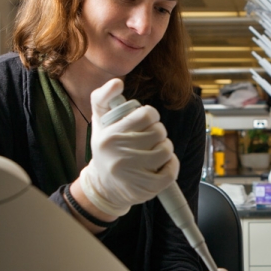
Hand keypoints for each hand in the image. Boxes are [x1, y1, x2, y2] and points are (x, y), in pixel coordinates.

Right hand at [79, 78, 179, 216]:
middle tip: (149, 139)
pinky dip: (171, 165)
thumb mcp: (99, 121)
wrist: (103, 186)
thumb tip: (117, 82)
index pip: (145, 115)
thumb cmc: (106, 148)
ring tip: (154, 151)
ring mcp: (132, 173)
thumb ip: (104, 97)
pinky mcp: (145, 188)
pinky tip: (163, 164)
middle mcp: (118, 154)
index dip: (151, 115)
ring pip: (166, 150)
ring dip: (165, 148)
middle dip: (158, 133)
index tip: (146, 121)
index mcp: (109, 135)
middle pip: (158, 131)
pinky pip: (170, 172)